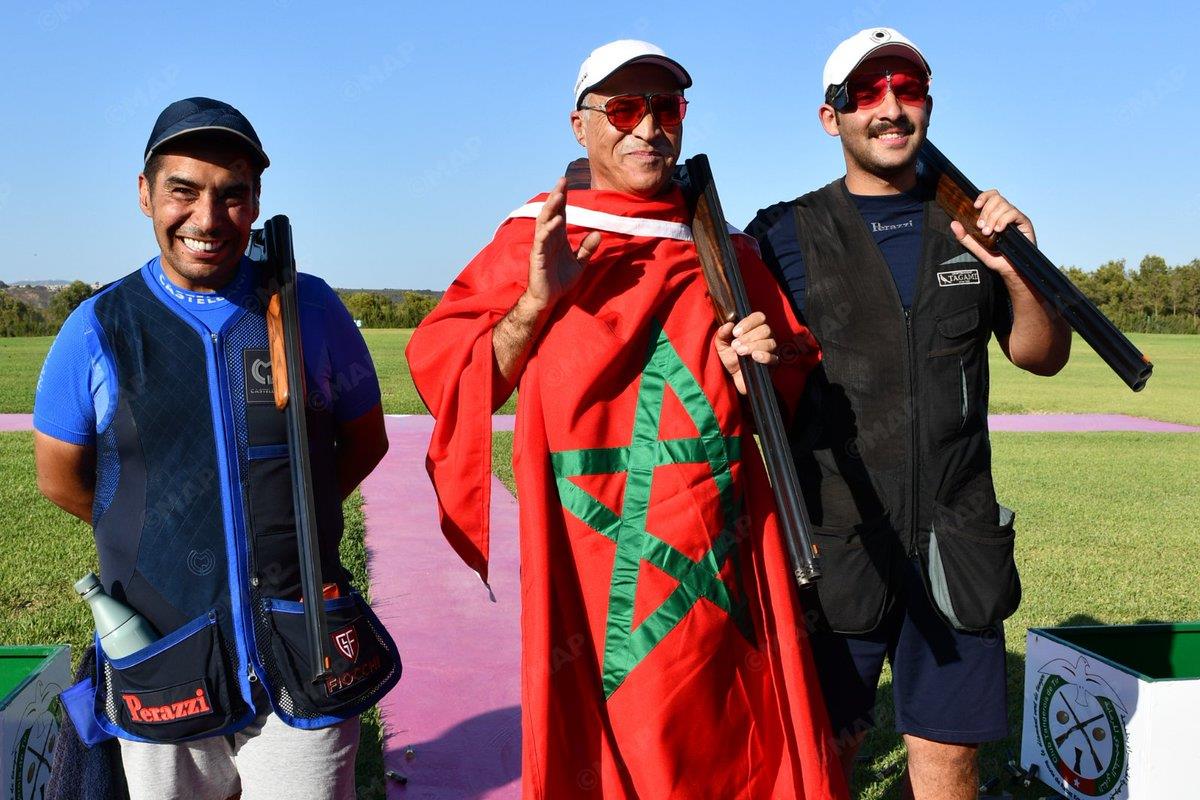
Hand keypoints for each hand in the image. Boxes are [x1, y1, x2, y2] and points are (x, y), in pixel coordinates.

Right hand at [524, 177, 601, 311]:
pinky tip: (556, 221)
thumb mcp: (579, 263)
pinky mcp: (538, 257)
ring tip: (558, 196)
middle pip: (550, 212)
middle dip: (555, 196)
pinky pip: (542, 240)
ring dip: (551, 208)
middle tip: (561, 181)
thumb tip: (598, 233)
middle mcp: (547, 238)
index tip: (565, 182)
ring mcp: (541, 246)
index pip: (559, 213)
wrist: (548, 299)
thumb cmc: (559, 280)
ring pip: (544, 222)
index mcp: (557, 237)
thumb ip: (587, 249)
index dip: (562, 198)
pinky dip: (548, 229)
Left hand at [714, 311, 776, 394]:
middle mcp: (765, 336)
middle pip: (765, 329)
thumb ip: (722, 333)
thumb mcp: (721, 345)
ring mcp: (770, 349)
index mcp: (754, 328)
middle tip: (735, 345)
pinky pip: (773, 357)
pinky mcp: (772, 363)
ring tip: (740, 352)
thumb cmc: (730, 357)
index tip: (735, 332)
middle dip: (748, 336)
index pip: (759, 317)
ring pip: (769, 342)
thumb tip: (728, 324)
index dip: (748, 323)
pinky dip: (763, 356)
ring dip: (753, 346)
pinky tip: (754, 356)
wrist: (735, 377)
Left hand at [950, 189, 1035, 280]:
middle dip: (986, 212)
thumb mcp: (978, 248)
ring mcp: (1015, 217)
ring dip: (993, 218)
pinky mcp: (1024, 222)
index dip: (983, 196)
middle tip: (981, 228)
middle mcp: (1006, 213)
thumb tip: (953, 224)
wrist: (1011, 270)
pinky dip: (1004, 220)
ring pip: (1004, 205)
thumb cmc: (996, 258)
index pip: (991, 196)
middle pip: (996, 198)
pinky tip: (999, 230)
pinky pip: (1013, 213)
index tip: (975, 206)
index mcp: (995, 215)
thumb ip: (966, 237)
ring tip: (989, 232)